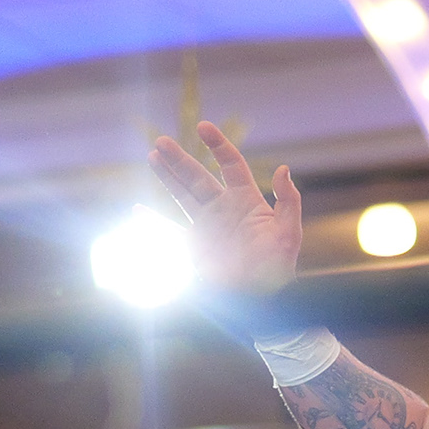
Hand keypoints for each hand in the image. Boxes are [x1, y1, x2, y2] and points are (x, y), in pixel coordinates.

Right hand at [145, 120, 301, 301]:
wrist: (261, 300)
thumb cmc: (279, 267)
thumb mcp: (289, 233)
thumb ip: (288, 201)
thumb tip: (284, 169)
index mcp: (246, 200)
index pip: (231, 165)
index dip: (218, 145)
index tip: (203, 128)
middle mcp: (223, 209)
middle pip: (198, 177)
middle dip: (180, 159)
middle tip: (162, 142)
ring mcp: (206, 227)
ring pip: (182, 195)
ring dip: (167, 177)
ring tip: (153, 156)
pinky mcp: (194, 247)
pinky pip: (169, 231)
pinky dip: (153, 222)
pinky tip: (139, 209)